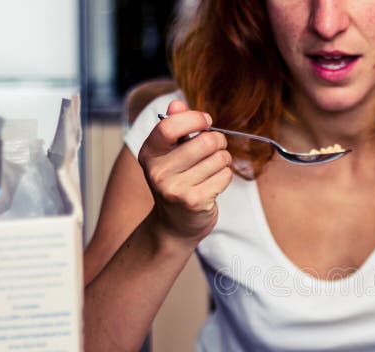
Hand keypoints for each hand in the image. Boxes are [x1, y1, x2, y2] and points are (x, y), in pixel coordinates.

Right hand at [138, 100, 232, 244]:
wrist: (175, 225)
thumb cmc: (177, 182)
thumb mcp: (169, 154)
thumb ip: (174, 127)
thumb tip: (177, 103)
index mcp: (149, 153)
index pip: (169, 126)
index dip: (194, 119)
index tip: (206, 121)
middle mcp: (158, 171)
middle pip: (205, 142)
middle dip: (218, 142)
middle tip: (217, 148)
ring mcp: (175, 188)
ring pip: (219, 159)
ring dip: (223, 161)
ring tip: (214, 168)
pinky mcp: (194, 201)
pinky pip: (224, 176)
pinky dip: (225, 176)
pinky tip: (214, 183)